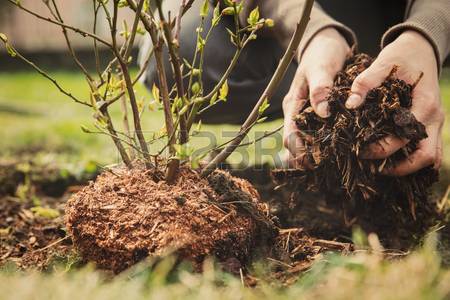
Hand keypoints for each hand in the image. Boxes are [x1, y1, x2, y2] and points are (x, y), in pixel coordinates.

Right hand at [283, 28, 349, 167]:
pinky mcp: (320, 115)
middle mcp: (298, 114)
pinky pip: (319, 135)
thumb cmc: (322, 53)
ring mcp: (308, 115)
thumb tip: (323, 113)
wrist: (327, 43)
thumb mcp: (321, 67)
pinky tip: (340, 153)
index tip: (314, 163)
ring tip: (334, 167)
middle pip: (296, 145)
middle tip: (326, 171)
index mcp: (293, 105)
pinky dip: (326, 146)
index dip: (299, 152)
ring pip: (307, 143)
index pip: (290, 136)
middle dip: (306, 159)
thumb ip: (321, 88)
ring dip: (316, 156)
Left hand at [345, 30, 443, 175]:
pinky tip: (391, 161)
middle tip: (373, 168)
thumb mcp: (382, 64)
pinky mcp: (431, 125)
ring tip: (381, 169)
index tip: (360, 151)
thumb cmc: (402, 56)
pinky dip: (413, 160)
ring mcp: (436, 123)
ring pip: (431, 158)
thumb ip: (365, 83)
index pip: (405, 137)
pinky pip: (429, 150)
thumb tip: (350, 104)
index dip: (382, 149)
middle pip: (426, 157)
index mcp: (425, 104)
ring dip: (409, 167)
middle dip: (399, 168)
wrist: (421, 48)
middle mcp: (434, 118)